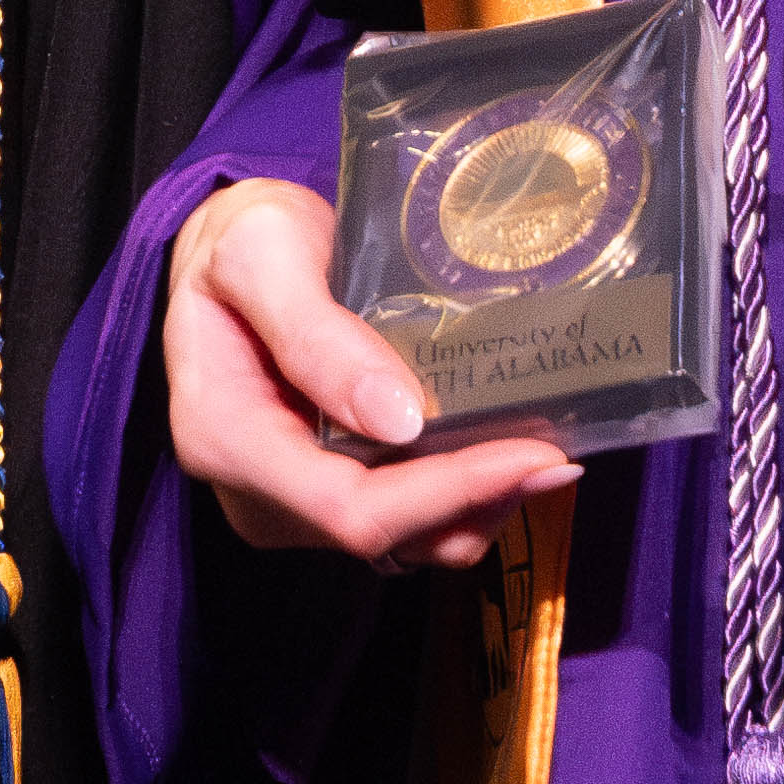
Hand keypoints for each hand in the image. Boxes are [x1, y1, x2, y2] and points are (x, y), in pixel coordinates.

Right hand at [162, 178, 586, 572]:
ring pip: (404, 541)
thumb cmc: (236, 242)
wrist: (223, 255)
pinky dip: (460, 495)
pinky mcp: (326, 495)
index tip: (530, 454)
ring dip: (479, 505)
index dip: (448, 492)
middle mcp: (258, 495)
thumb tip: (399, 420)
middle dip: (479, 499)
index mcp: (227, 441)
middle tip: (561, 453)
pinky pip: (405, 522)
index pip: (349, 507)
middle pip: (386, 535)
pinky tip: (502, 451)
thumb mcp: (259, 252)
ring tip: (543, 451)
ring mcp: (291, 506)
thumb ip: (314, 332)